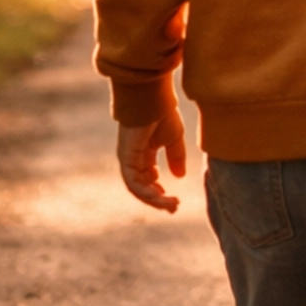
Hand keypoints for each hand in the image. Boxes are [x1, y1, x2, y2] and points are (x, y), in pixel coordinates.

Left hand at [117, 92, 187, 213]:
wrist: (152, 98)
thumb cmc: (163, 114)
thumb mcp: (174, 139)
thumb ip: (176, 157)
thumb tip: (180, 177)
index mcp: (144, 153)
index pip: (148, 179)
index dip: (160, 192)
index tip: (175, 201)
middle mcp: (134, 158)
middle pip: (142, 187)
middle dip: (157, 200)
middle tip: (173, 207)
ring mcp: (128, 159)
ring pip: (137, 188)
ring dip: (154, 200)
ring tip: (171, 205)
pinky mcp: (126, 158)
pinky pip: (133, 182)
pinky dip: (146, 192)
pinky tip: (160, 196)